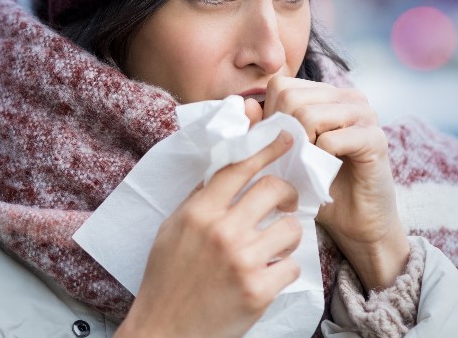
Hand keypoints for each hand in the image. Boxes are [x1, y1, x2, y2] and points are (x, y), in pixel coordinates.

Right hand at [117, 131, 301, 337]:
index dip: (266, 147)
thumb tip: (227, 168)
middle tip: (285, 203)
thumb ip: (200, 199)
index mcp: (198, 213)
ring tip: (274, 247)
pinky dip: (284, 269)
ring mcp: (243, 261)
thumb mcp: (172, 230)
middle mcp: (222, 231)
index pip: (239, 167)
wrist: (165, 332)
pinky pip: (291, 266)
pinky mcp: (259, 290)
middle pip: (273, 189)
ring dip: (287, 236)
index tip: (285, 138)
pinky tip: (268, 275)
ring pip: (291, 228)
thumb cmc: (166, 279)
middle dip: (287, 194)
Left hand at [263, 76, 409, 291]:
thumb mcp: (283, 154)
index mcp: (326, 93)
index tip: (281, 146)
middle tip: (295, 160)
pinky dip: (319, 161)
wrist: (356, 222)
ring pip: (308, 116)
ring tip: (309, 166)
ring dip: (300, 149)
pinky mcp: (375, 138)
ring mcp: (365, 114)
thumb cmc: (317, 185)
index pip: (281, 85)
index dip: (272, 117)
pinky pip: (330, 140)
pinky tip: (326, 172)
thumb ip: (264, 129)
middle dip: (284, 134)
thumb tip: (247, 105)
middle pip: (292, 99)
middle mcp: (348, 96)